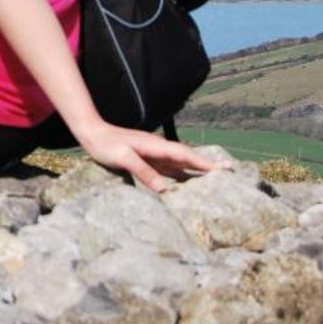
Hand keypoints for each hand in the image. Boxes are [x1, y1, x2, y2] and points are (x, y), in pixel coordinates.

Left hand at [72, 120, 231, 193]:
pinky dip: (183, 174)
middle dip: (208, 165)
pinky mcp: (148, 160)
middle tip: (231, 171)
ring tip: (217, 179)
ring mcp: (154, 154)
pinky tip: (189, 183)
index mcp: (156, 146)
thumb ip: (143, 171)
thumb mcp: (123, 158)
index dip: (204, 163)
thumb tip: (164, 189)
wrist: (92, 134)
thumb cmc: (106, 145)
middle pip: (189, 157)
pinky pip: (170, 168)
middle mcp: (159, 149)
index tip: (223, 169)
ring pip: (181, 163)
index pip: (186, 155)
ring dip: (198, 169)